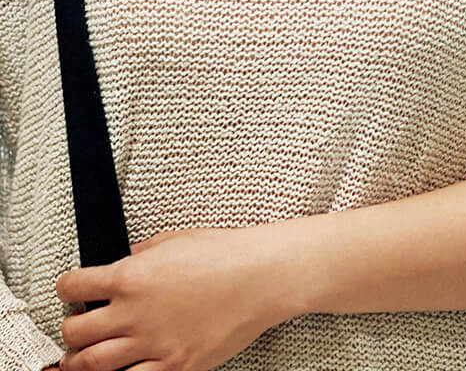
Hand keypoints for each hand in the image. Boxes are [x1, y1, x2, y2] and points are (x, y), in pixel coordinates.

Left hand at [54, 226, 291, 370]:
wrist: (263, 276)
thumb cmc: (227, 253)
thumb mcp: (177, 239)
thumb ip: (142, 254)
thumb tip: (124, 263)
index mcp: (131, 276)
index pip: (75, 286)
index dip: (68, 287)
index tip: (71, 289)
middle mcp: (133, 313)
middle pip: (75, 331)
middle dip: (71, 329)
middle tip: (76, 327)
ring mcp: (151, 343)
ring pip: (91, 365)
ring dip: (80, 362)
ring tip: (80, 360)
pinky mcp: (172, 365)